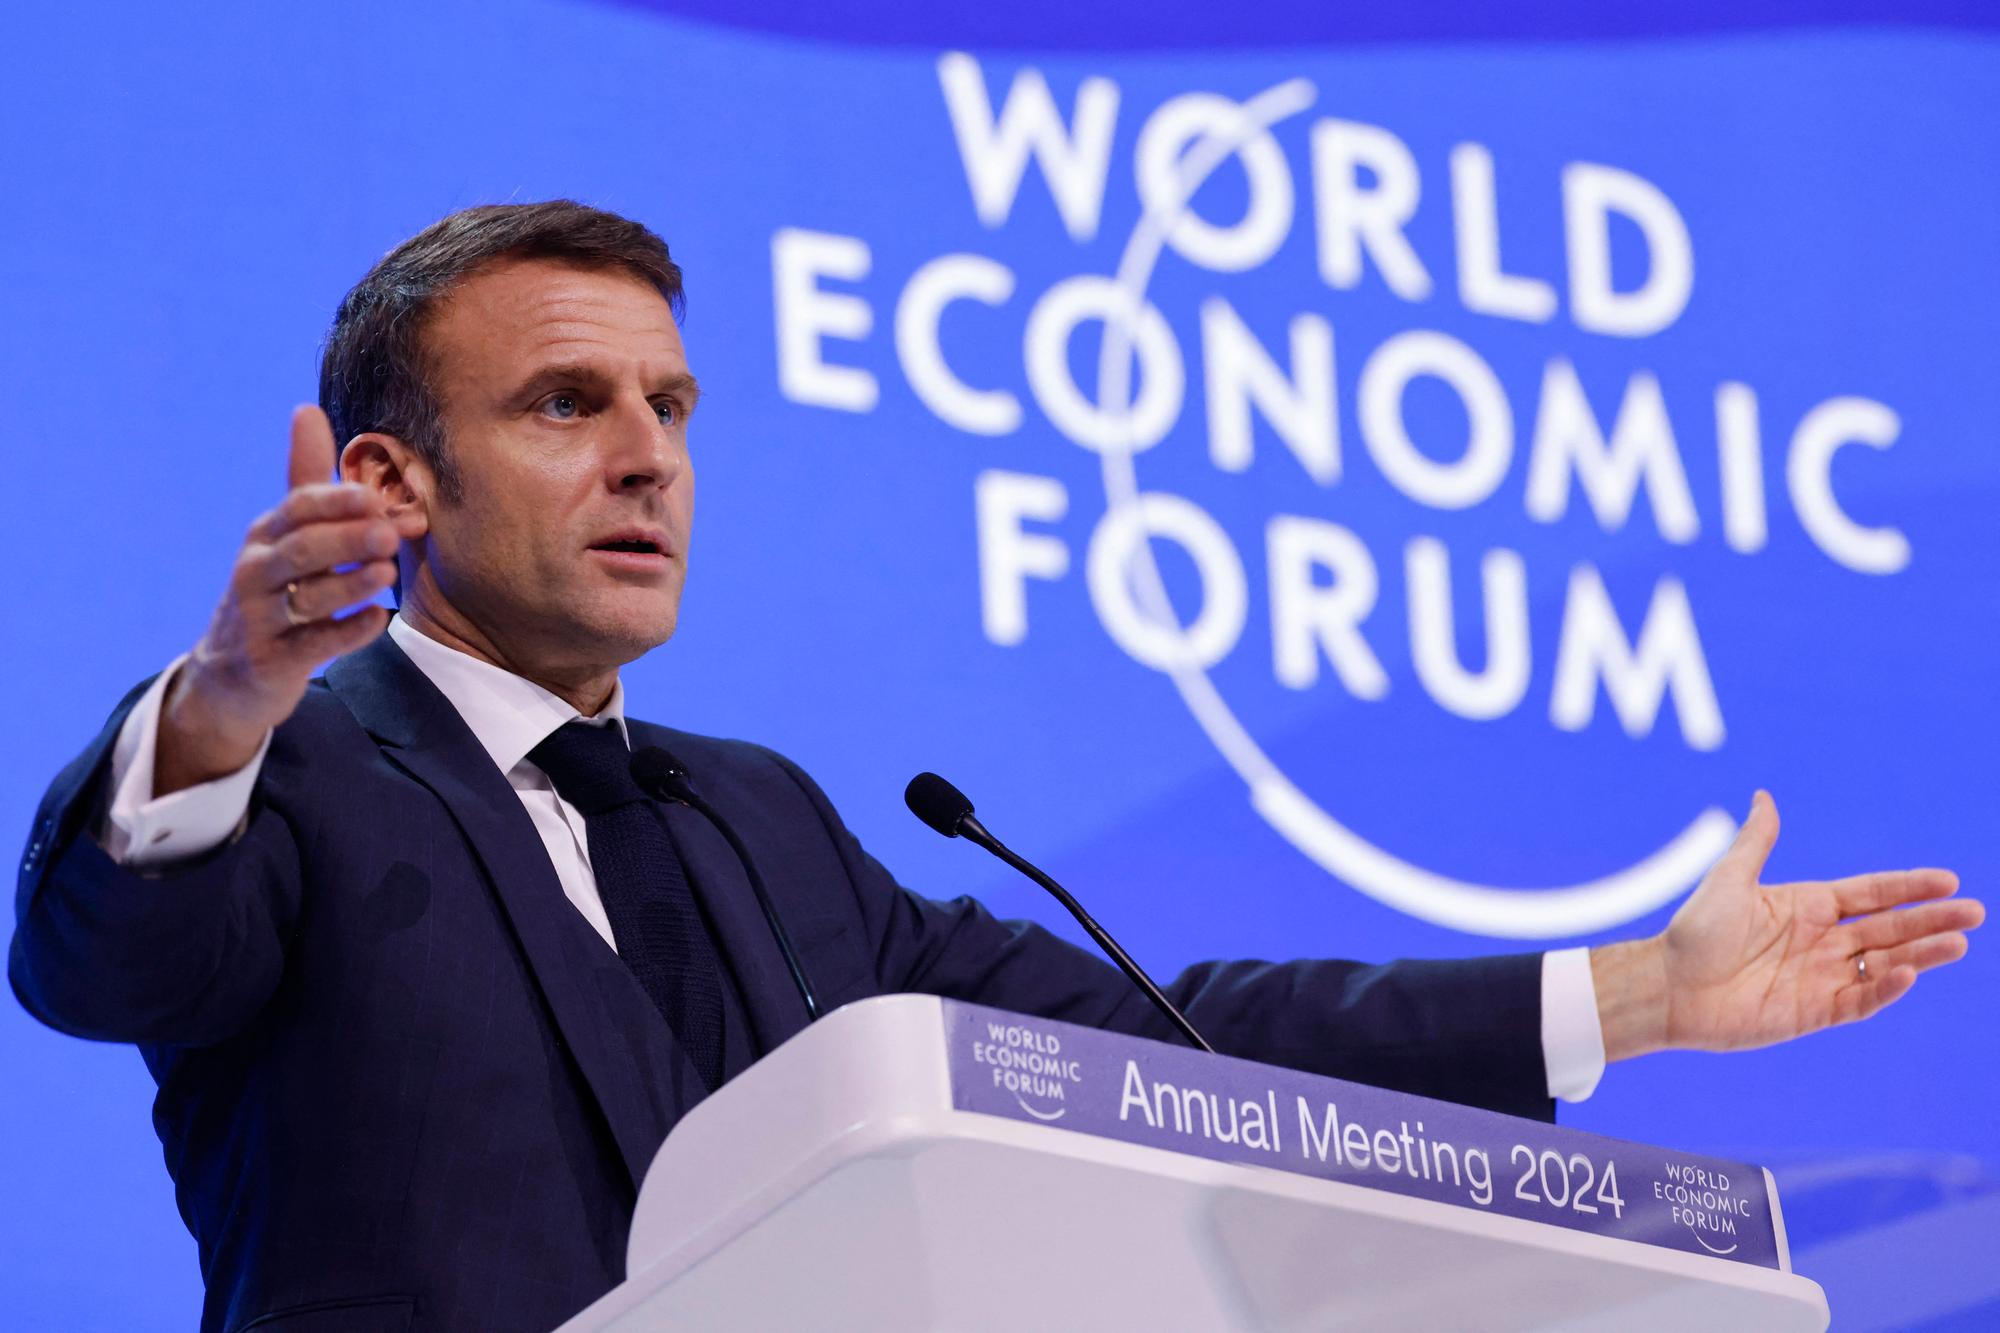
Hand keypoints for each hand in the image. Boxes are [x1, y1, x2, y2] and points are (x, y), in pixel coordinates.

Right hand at [154, 406, 396, 795]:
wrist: (231, 676)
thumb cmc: (274, 592)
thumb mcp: (284, 535)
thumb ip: (304, 478)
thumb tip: (308, 408)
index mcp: (266, 536)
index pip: (298, 508)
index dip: (337, 501)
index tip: (377, 495)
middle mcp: (257, 573)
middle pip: (302, 549)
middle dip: (347, 538)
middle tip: (391, 531)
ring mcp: (261, 619)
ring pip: (308, 598)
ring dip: (351, 584)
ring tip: (387, 572)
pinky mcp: (272, 662)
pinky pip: (313, 645)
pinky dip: (347, 633)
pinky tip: (379, 620)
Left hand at [1593, 791, 1982, 1061]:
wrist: (1668, 987)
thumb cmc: (1693, 931)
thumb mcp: (1729, 879)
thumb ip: (1755, 841)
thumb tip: (1764, 795)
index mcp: (1806, 906)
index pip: (1870, 893)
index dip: (1908, 888)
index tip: (1947, 880)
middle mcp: (1821, 941)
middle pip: (1888, 928)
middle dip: (1930, 920)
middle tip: (1974, 912)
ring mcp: (1820, 977)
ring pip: (1884, 964)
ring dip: (1921, 953)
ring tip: (1959, 942)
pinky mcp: (1813, 1012)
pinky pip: (1859, 1000)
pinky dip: (1884, 989)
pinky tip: (1908, 972)